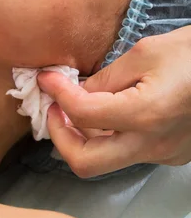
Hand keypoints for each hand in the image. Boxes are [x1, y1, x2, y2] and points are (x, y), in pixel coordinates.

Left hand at [38, 28, 190, 177]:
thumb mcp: (144, 54)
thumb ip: (105, 79)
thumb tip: (76, 92)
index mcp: (145, 114)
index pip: (82, 114)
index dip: (56, 94)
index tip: (47, 79)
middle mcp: (153, 144)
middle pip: (86, 163)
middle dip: (60, 136)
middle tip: (53, 108)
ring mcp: (164, 154)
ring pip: (107, 160)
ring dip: (82, 137)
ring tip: (74, 106)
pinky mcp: (171, 154)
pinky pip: (128, 152)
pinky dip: (108, 136)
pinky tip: (107, 112)